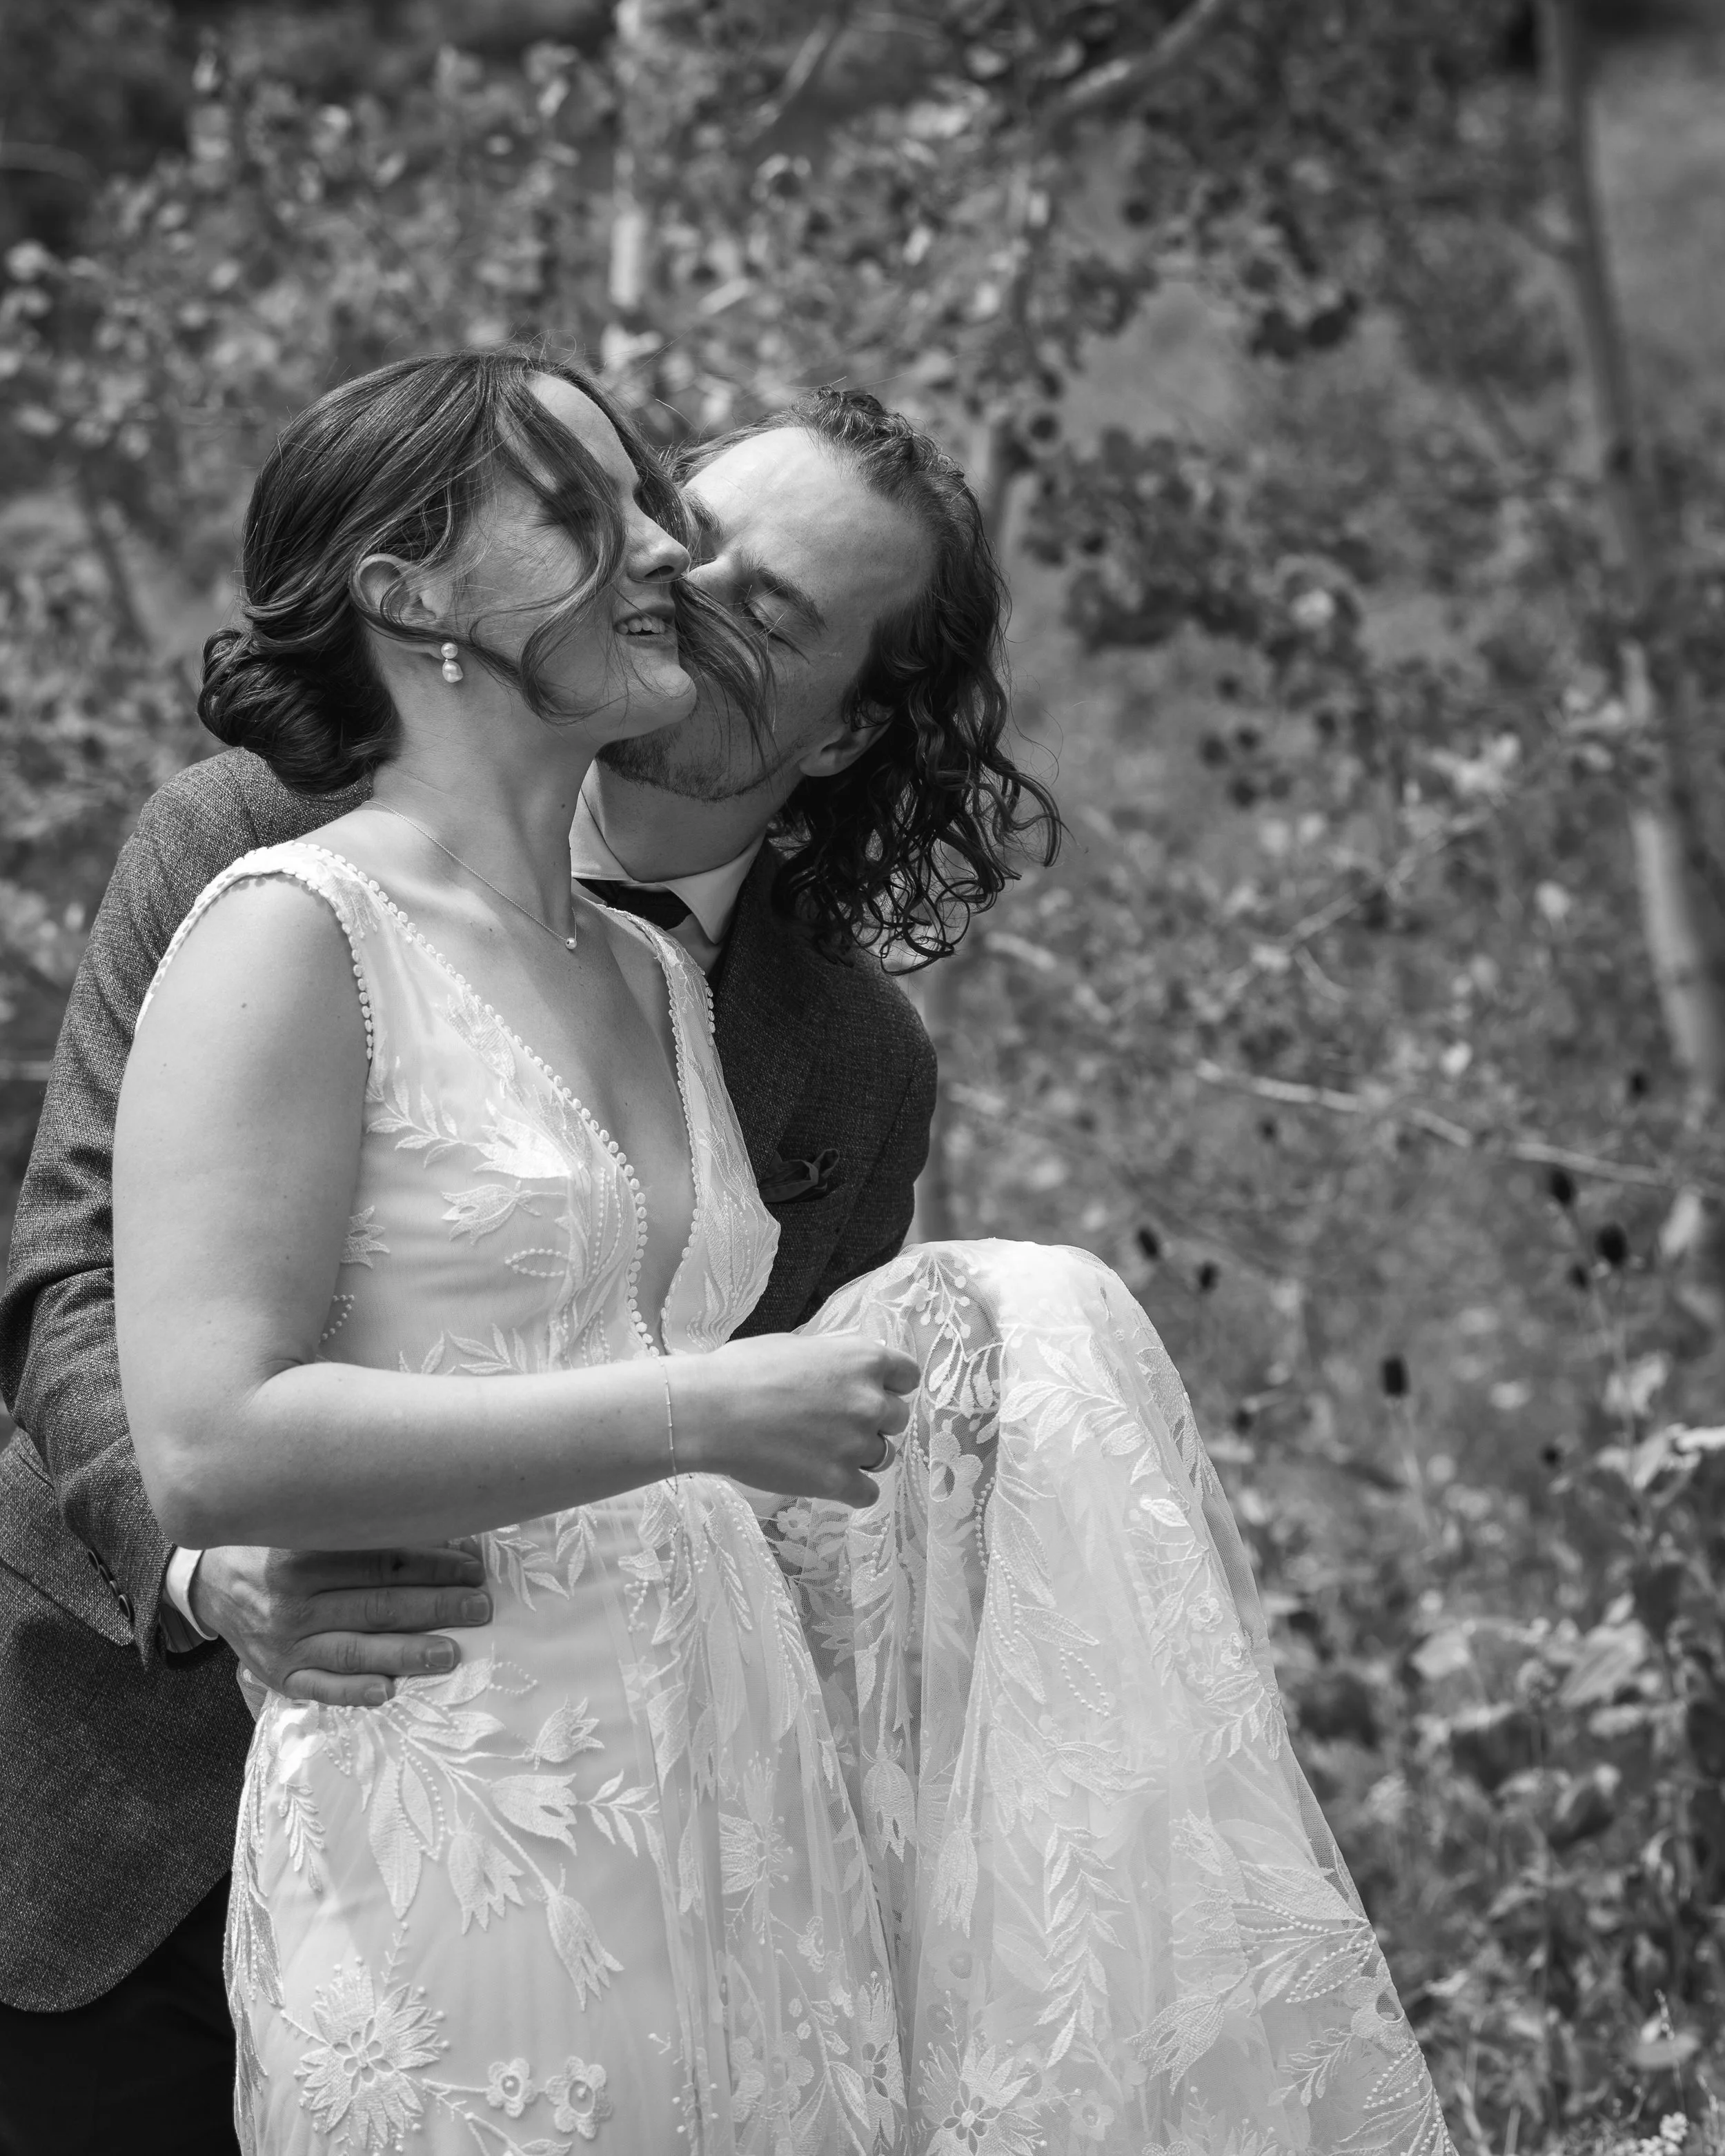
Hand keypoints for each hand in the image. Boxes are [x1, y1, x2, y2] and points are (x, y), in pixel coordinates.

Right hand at [189, 1542, 491, 1706]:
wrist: (212, 1581)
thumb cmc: (280, 1547)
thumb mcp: (312, 1528)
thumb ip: (366, 1536)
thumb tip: (445, 1535)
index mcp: (303, 1554)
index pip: (381, 1560)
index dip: (432, 1564)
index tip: (473, 1566)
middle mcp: (292, 1600)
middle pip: (376, 1604)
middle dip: (435, 1606)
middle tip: (480, 1607)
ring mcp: (284, 1642)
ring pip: (354, 1648)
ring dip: (406, 1652)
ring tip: (451, 1653)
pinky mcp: (278, 1674)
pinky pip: (320, 1686)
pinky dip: (354, 1691)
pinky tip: (387, 1691)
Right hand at [680, 1333, 919, 1507]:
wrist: (711, 1412)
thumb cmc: (744, 1370)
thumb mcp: (800, 1346)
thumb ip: (837, 1359)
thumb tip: (852, 1368)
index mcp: (864, 1359)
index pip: (908, 1376)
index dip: (891, 1385)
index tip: (873, 1392)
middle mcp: (871, 1401)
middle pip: (897, 1418)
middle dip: (873, 1421)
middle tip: (836, 1423)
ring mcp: (857, 1444)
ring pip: (882, 1455)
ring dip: (860, 1455)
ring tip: (822, 1451)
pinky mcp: (839, 1482)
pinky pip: (868, 1493)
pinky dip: (852, 1489)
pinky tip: (828, 1480)